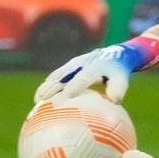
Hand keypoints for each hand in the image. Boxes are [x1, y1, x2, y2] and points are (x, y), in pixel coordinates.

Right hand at [34, 35, 158, 102]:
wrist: (114, 55)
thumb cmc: (118, 72)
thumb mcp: (122, 79)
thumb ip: (118, 88)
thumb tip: (115, 101)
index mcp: (95, 66)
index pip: (84, 76)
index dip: (76, 84)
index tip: (68, 94)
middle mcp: (81, 64)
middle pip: (64, 75)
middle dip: (53, 87)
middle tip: (43, 99)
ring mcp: (73, 64)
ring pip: (57, 75)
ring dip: (46, 86)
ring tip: (37, 100)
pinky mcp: (68, 67)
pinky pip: (56, 76)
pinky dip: (47, 85)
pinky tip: (40, 98)